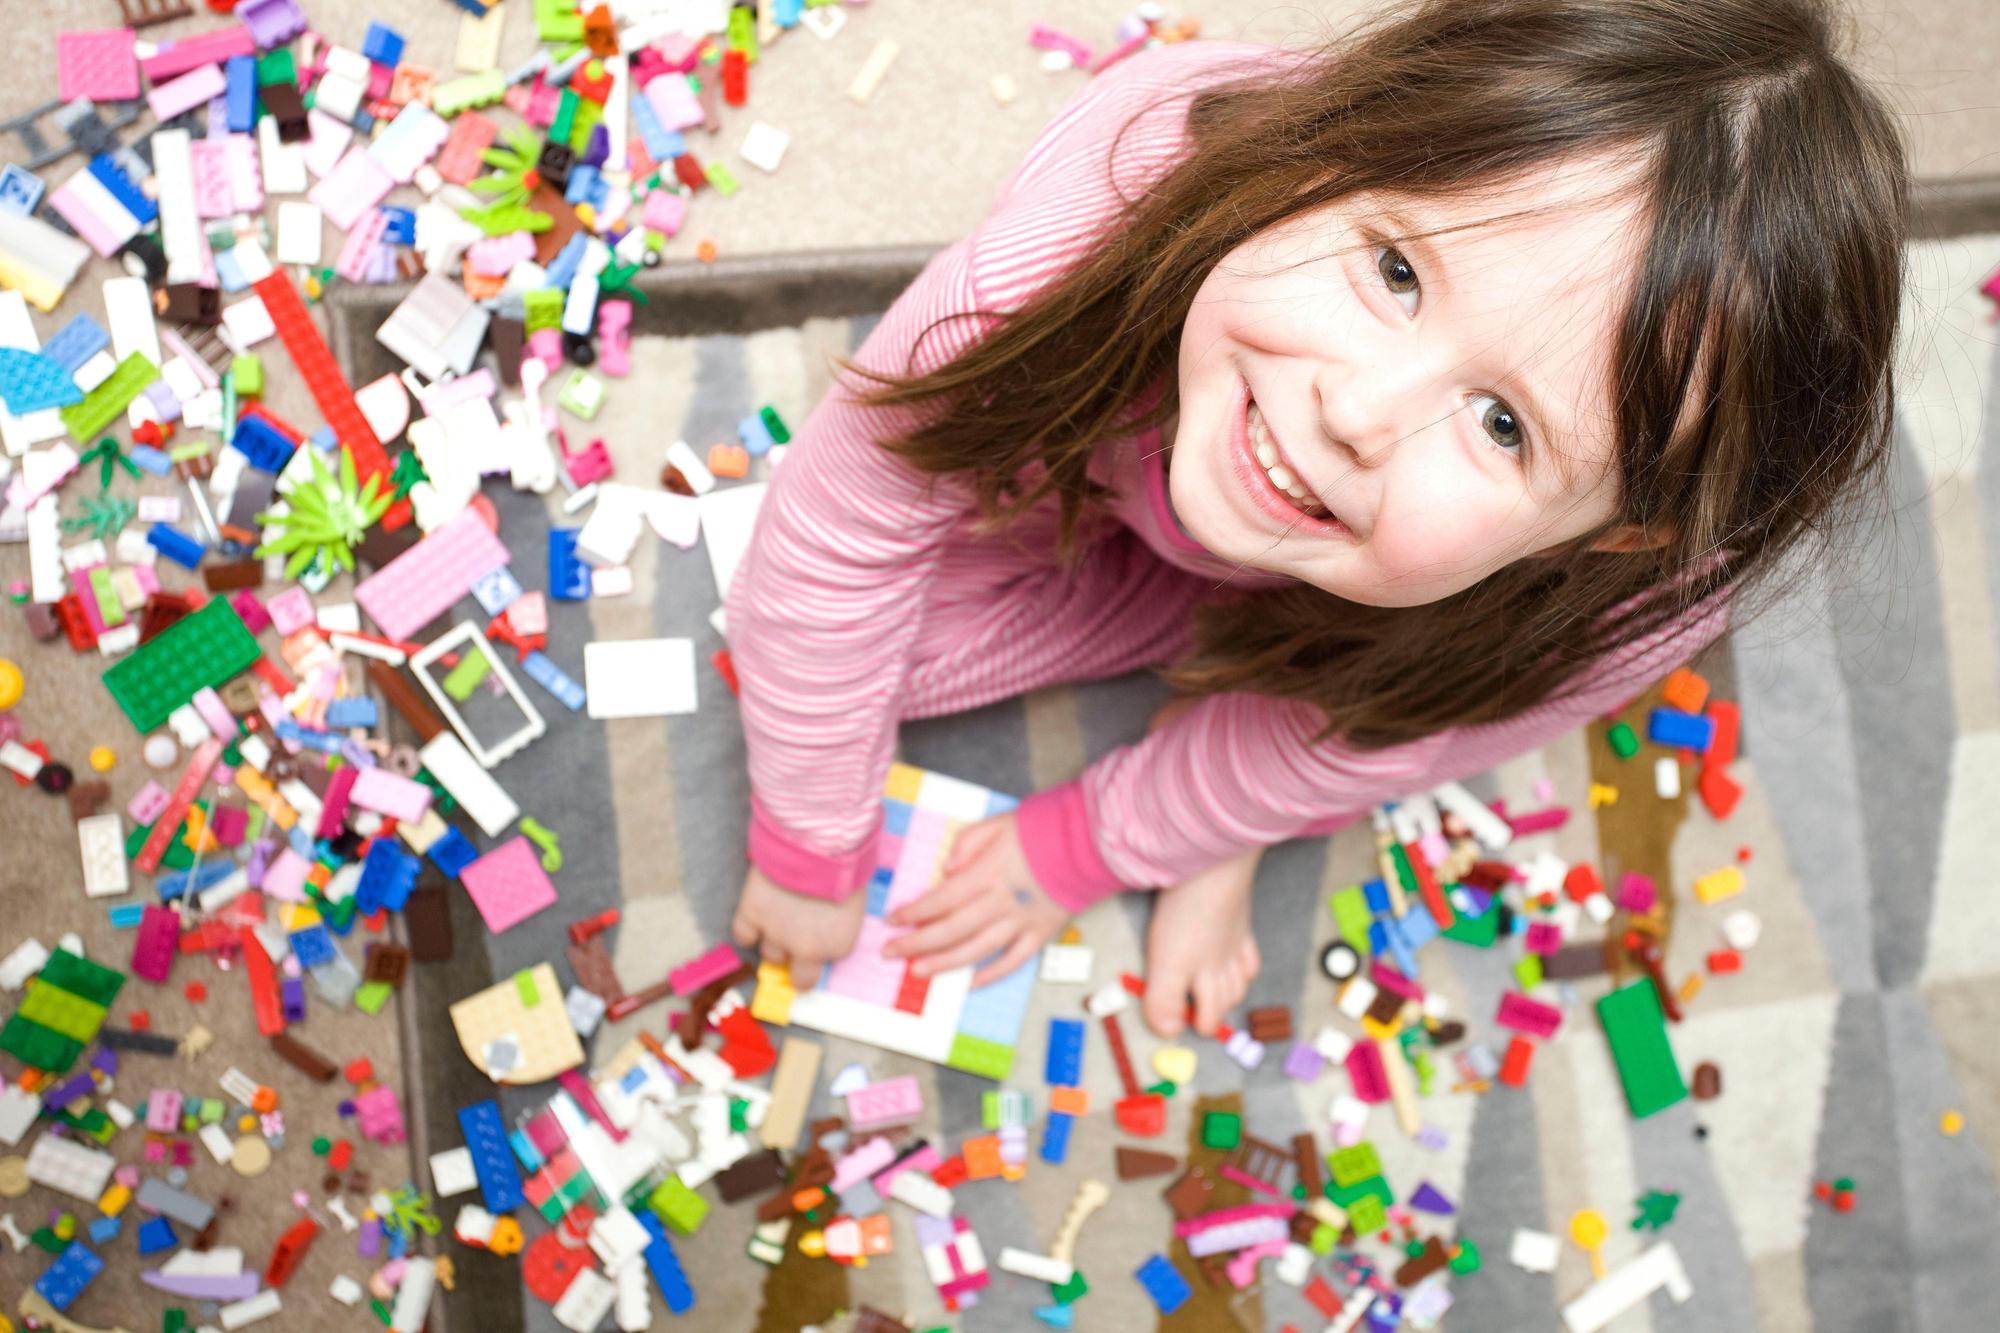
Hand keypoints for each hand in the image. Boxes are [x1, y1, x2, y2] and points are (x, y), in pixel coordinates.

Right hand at [729, 864, 867, 975]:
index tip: (822, 930)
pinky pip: (742, 935)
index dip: (823, 945)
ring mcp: (776, 933)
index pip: (829, 960)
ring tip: (780, 917)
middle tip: (798, 943)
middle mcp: (806, 947)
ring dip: (775, 940)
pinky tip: (755, 918)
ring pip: (770, 955)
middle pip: (800, 977)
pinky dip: (747, 930)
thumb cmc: (845, 863)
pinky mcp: (752, 913)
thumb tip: (830, 918)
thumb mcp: (855, 898)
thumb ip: (840, 919)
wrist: (817, 842)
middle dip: (799, 963)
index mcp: (838, 945)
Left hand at [883, 810, 1067, 987]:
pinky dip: (993, 974)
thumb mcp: (998, 823)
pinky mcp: (1042, 932)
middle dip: (917, 943)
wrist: (1089, 842)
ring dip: (944, 963)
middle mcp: (1001, 903)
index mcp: (988, 874)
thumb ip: (968, 843)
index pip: (941, 899)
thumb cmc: (1042, 829)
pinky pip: (1015, 960)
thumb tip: (946, 869)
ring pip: (977, 950)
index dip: (914, 912)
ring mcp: (1022, 921)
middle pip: (952, 929)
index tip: (892, 920)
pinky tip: (971, 982)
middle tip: (891, 952)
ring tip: (919, 971)